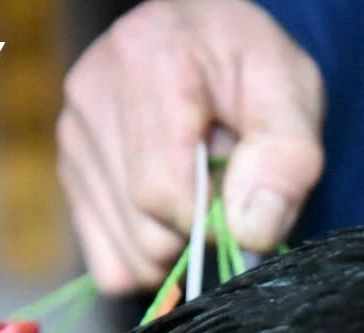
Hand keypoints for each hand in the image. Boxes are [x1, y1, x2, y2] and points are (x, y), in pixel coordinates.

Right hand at [57, 0, 325, 292]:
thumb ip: (286, 160)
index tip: (244, 203)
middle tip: (225, 185)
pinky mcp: (69, 173)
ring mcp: (72, 138)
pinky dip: (148, 258)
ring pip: (126, 253)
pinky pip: (108, 262)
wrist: (208, 39)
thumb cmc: (252, 65)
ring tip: (198, 188)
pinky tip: (170, 215)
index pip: (163, 191)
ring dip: (176, 245)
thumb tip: (249, 231)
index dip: (215, 220)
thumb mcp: (293, 92)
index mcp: (145, 62)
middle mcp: (91, 97)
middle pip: (143, 228)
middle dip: (198, 232)